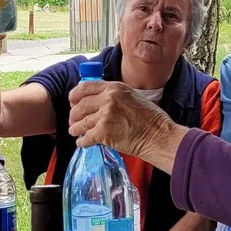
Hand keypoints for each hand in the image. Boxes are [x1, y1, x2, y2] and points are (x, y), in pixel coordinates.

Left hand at [67, 80, 187, 172]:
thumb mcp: (132, 96)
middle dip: (74, 114)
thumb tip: (98, 100)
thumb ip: (115, 95)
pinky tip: (82, 143)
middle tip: (73, 120)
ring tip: (75, 131)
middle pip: (80, 105)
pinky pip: (86, 137)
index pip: (85, 87)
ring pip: (81, 122)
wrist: (158, 135)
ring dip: (76, 128)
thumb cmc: (151, 118)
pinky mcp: (104, 133)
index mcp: (114, 88)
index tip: (72, 101)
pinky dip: (82, 141)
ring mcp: (105, 116)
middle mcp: (108, 99)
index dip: (75, 95)